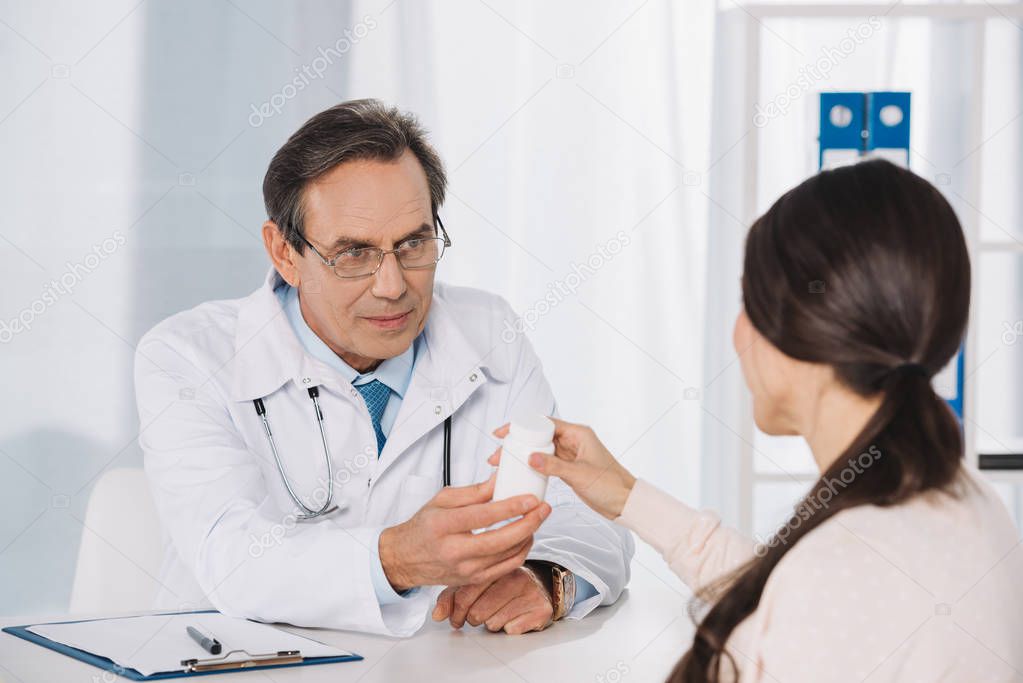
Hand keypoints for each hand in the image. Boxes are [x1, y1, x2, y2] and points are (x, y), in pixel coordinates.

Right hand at [379, 472, 551, 591]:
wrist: (405, 558)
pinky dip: (520, 551)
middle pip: (501, 540)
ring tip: (536, 519)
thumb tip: (500, 480)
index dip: (511, 507)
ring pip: (508, 556)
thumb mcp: (442, 500)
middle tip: (543, 508)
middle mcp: (454, 551)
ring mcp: (465, 570)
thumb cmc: (423, 526)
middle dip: (528, 523)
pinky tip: (525, 537)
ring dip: (528, 536)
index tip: (531, 498)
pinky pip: (505, 568)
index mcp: (443, 526)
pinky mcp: (473, 581)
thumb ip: (474, 491)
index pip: (484, 516)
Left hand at [431, 566, 553, 634]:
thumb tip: (437, 615)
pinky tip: (514, 616)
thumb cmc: (503, 585)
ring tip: (499, 611)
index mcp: (494, 566)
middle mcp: (515, 576)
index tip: (456, 618)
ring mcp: (530, 592)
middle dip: (474, 618)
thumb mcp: (476, 585)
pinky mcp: (541, 610)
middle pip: (477, 613)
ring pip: (493, 623)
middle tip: (480, 614)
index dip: (456, 611)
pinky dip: (509, 628)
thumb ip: (452, 597)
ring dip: (492, 623)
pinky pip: (511, 630)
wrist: (540, 586)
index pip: (465, 593)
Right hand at [488, 418, 635, 519]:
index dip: (522, 426)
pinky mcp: (569, 468)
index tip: (504, 432)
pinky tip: (522, 472)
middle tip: (499, 454)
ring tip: (504, 463)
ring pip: (541, 449)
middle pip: (539, 435)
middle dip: (518, 442)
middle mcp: (573, 440)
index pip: (544, 423)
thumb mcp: (579, 475)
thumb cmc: (611, 486)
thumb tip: (530, 457)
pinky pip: (547, 462)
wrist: (625, 503)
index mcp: (578, 434)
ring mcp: (570, 454)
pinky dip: (534, 466)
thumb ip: (554, 466)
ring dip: (524, 454)